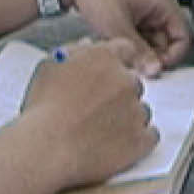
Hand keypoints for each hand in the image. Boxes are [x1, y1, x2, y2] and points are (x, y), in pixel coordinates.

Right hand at [22, 38, 159, 187]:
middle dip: (120, 93)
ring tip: (103, 131)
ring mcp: (136, 110)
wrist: (47, 148)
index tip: (112, 73)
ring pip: (141, 110)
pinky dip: (138, 140)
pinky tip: (119, 144)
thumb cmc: (43, 110)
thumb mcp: (49, 69)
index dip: (119, 61)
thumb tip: (87, 46)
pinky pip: (150, 135)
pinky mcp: (141, 139)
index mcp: (104, 59)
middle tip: (100, 109)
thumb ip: (73, 52)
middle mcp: (125, 81)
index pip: (125, 49)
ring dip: (128, 117)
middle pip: (133, 82)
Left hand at [57, 0, 192, 75]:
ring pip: (151, 39)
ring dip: (137, 48)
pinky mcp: (132, 11)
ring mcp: (145, 7)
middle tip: (132, 62)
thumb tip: (154, 70)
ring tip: (118, 45)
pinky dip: (128, 41)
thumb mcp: (116, 26)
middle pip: (167, 41)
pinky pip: (138, 34)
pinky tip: (114, 38)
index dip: (172, 57)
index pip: (184, 38)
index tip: (154, 68)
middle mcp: (158, 3)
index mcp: (163, 2)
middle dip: (150, 54)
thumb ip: (138, 52)